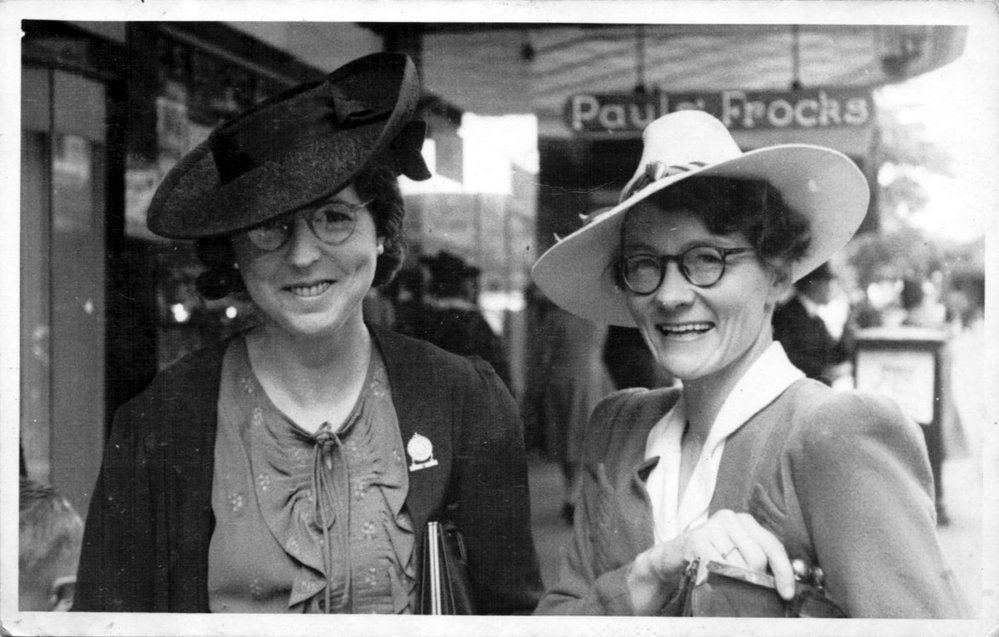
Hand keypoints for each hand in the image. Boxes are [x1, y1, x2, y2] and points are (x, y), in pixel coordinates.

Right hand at [678, 509, 795, 599]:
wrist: (679, 552)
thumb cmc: (716, 554)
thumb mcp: (741, 551)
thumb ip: (763, 559)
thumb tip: (788, 582)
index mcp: (746, 520)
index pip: (772, 545)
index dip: (783, 571)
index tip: (787, 592)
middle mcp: (730, 518)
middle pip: (757, 557)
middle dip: (757, 580)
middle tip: (750, 590)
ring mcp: (712, 527)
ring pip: (737, 566)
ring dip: (737, 583)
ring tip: (729, 583)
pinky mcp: (696, 540)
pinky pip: (718, 568)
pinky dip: (720, 579)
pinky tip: (716, 579)